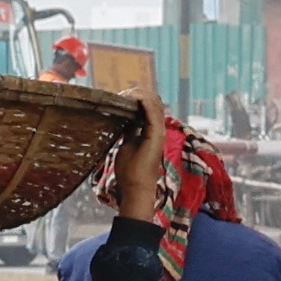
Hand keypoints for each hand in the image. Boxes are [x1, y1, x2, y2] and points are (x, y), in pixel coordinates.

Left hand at [99, 99, 167, 225]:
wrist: (134, 187)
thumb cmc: (130, 171)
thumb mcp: (126, 144)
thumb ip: (129, 131)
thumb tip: (124, 119)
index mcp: (151, 131)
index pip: (149, 107)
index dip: (137, 98)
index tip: (121, 96)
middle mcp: (158, 129)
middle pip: (154, 102)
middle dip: (138, 94)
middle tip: (121, 93)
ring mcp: (159, 131)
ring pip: (155, 103)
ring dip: (140, 95)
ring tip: (125, 94)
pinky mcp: (156, 134)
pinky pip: (152, 112)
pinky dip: (143, 102)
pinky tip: (132, 97)